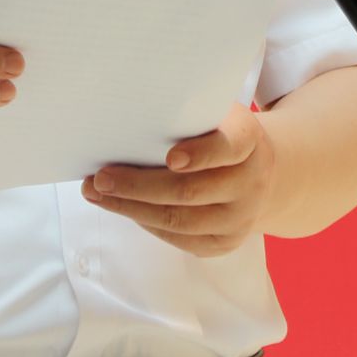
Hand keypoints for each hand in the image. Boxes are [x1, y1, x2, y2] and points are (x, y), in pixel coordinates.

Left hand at [81, 104, 276, 257]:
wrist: (259, 172)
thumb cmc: (219, 132)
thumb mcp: (214, 114)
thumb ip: (185, 114)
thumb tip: (127, 119)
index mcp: (249, 141)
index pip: (229, 147)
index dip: (201, 154)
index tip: (171, 157)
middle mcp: (251, 183)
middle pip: (190, 191)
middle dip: (138, 186)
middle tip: (101, 178)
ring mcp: (240, 219)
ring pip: (179, 220)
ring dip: (131, 208)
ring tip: (97, 194)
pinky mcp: (224, 243)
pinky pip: (179, 238)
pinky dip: (145, 222)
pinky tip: (122, 207)